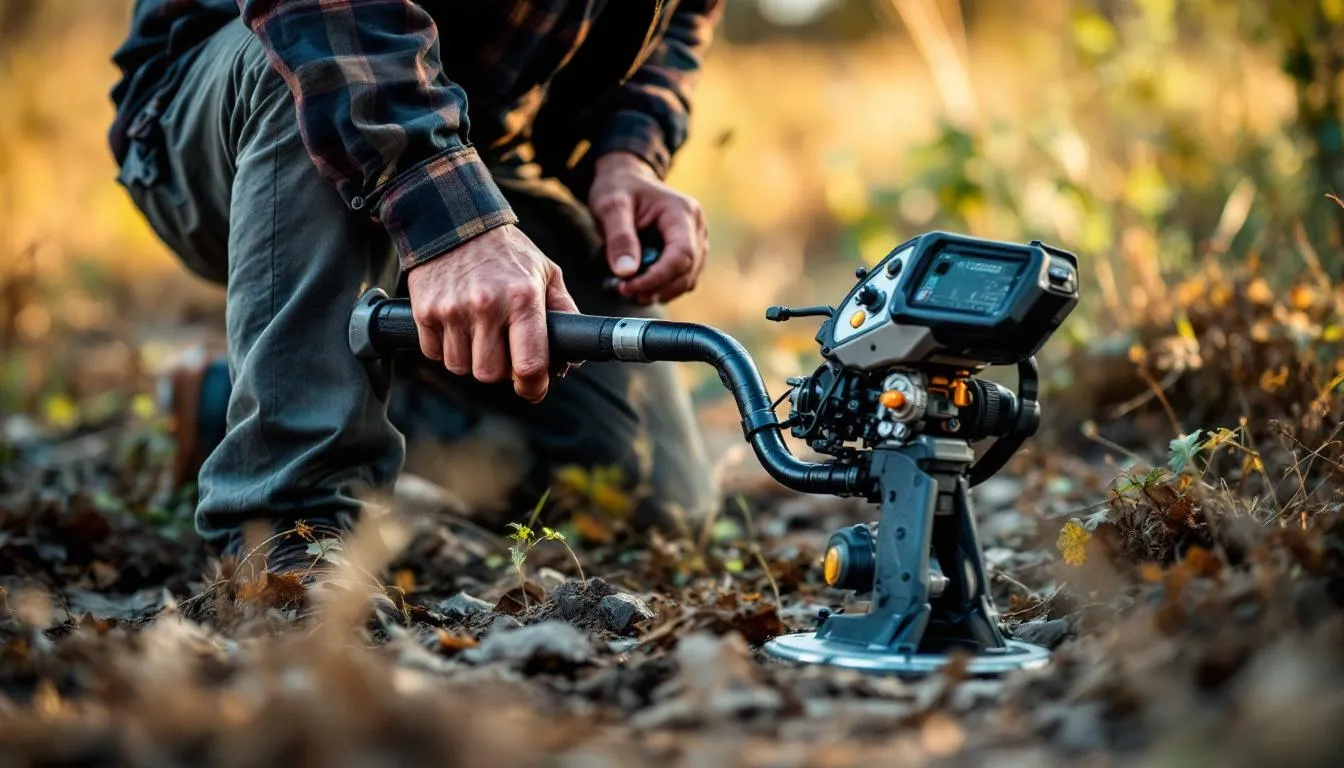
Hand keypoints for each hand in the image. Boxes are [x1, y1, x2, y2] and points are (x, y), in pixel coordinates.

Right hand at [406, 224, 578, 402]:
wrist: (455, 220)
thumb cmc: (508, 252)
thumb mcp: (546, 273)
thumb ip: (564, 312)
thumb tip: (573, 356)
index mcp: (523, 298)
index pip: (529, 364)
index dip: (533, 387)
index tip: (533, 389)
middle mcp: (487, 305)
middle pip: (491, 374)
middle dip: (500, 370)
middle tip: (503, 351)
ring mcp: (452, 309)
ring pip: (461, 367)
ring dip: (470, 358)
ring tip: (478, 332)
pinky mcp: (425, 310)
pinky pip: (434, 353)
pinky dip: (445, 348)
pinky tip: (456, 326)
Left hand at [588, 152, 707, 304]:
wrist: (626, 180)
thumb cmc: (620, 188)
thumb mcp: (611, 206)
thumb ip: (619, 238)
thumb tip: (626, 272)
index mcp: (682, 212)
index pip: (681, 255)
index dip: (657, 277)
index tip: (628, 287)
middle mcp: (696, 228)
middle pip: (687, 272)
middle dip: (656, 287)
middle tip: (623, 291)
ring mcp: (695, 242)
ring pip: (685, 280)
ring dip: (658, 291)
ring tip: (627, 288)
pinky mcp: (687, 254)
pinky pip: (679, 280)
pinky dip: (660, 287)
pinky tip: (638, 284)